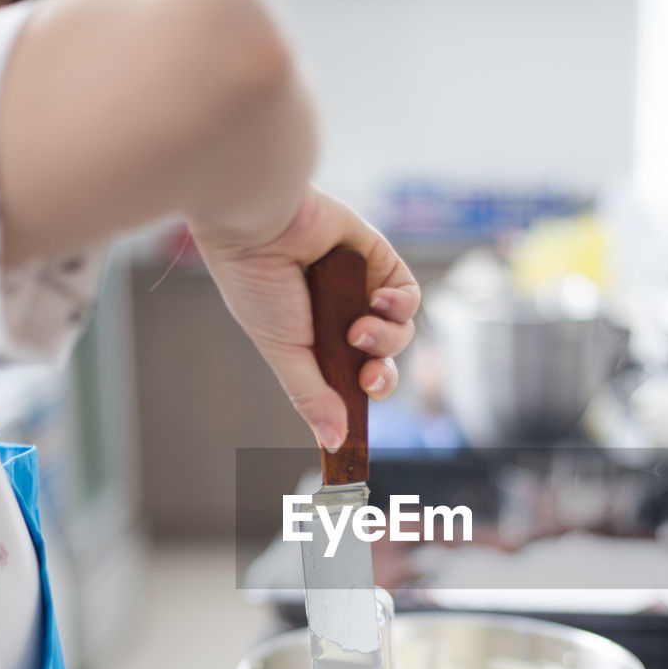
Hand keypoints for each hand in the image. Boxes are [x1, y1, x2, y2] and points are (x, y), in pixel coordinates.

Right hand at [193, 186, 420, 448]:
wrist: (260, 225)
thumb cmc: (259, 285)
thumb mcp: (283, 352)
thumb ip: (312, 396)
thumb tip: (334, 443)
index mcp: (312, 342)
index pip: (347, 382)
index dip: (359, 402)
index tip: (358, 424)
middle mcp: (339, 318)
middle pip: (380, 362)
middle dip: (381, 377)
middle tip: (369, 377)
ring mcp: (361, 290)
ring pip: (397, 331)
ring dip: (385, 338)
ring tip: (357, 327)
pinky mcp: (380, 261)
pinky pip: (408, 296)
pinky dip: (400, 305)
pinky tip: (378, 299)